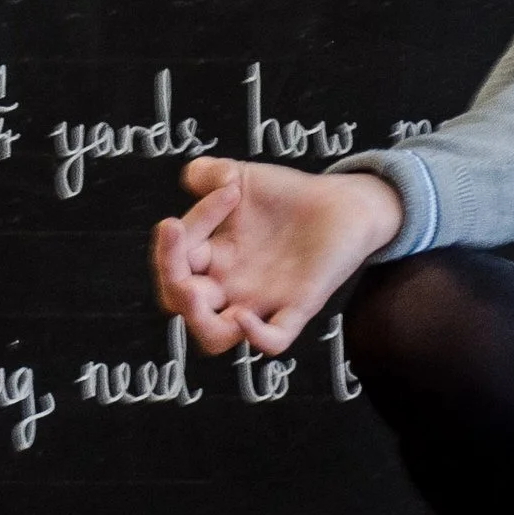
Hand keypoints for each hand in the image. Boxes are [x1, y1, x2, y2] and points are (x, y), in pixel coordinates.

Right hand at [151, 157, 403, 355]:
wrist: (343, 203)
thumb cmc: (288, 196)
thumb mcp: (240, 178)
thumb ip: (209, 173)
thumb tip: (195, 174)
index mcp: (211, 258)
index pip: (176, 259)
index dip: (186, 230)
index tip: (230, 189)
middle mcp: (230, 285)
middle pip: (181, 305)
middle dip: (171, 281)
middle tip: (179, 242)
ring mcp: (262, 300)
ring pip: (215, 337)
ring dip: (196, 320)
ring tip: (195, 290)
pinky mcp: (299, 307)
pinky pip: (274, 341)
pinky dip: (256, 336)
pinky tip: (246, 315)